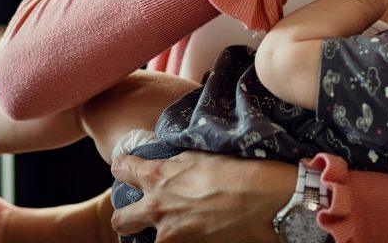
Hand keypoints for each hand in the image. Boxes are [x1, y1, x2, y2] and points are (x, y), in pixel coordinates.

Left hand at [111, 150, 295, 242]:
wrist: (267, 200)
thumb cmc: (240, 170)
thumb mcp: (201, 154)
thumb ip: (175, 161)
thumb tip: (167, 161)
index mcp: (157, 176)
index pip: (122, 168)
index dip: (123, 167)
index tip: (127, 167)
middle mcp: (156, 208)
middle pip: (120, 219)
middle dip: (127, 214)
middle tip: (141, 211)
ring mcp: (170, 236)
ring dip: (151, 235)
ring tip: (169, 227)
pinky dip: (178, 242)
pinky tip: (190, 234)